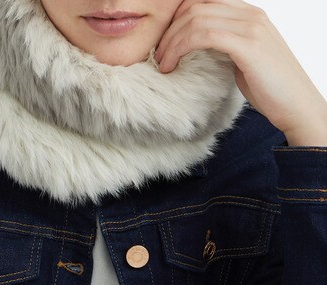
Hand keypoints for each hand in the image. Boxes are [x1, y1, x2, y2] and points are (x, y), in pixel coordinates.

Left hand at [153, 0, 326, 144]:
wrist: (296, 105)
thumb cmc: (270, 88)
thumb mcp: (243, 59)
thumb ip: (224, 46)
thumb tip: (197, 49)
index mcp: (248, 13)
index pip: (202, 2)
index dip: (176, 20)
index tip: (163, 44)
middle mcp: (250, 13)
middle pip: (195, 6)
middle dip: (169, 30)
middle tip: (157, 56)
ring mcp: (250, 26)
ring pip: (196, 19)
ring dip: (171, 42)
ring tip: (162, 64)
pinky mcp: (247, 45)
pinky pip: (204, 35)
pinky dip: (181, 49)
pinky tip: (171, 67)